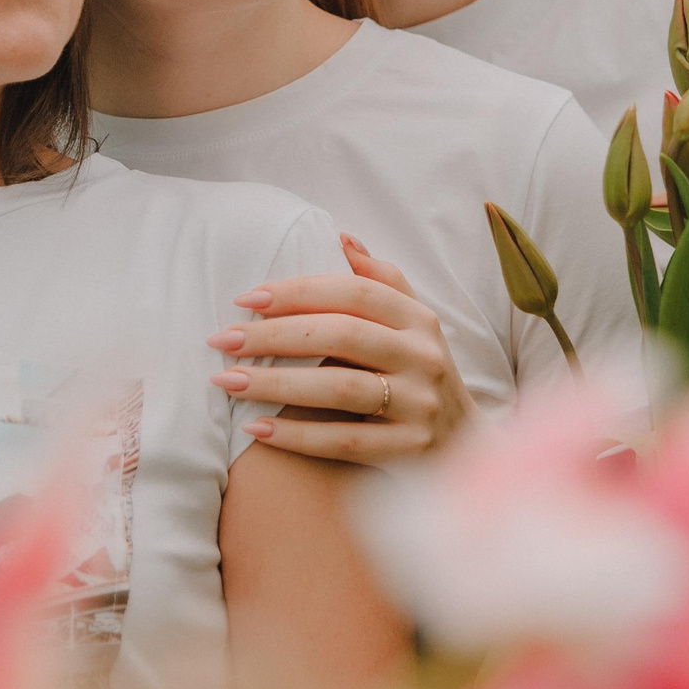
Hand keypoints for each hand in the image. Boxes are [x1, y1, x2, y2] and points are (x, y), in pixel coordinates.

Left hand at [208, 235, 473, 465]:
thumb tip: (340, 238)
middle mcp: (424, 356)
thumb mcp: (413, 325)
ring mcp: (419, 404)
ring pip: (340, 389)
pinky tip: (256, 429)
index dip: (298, 291)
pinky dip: (297, 436)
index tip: (245, 299)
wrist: (464, 449)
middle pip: (342, 335)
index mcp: (418, 319)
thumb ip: (380, 282)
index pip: (353, 292)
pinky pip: (344, 442)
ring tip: (227, 381)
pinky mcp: (409, 450)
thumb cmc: (418, 375)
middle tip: (223, 339)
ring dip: (276, 383)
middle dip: (275, 335)